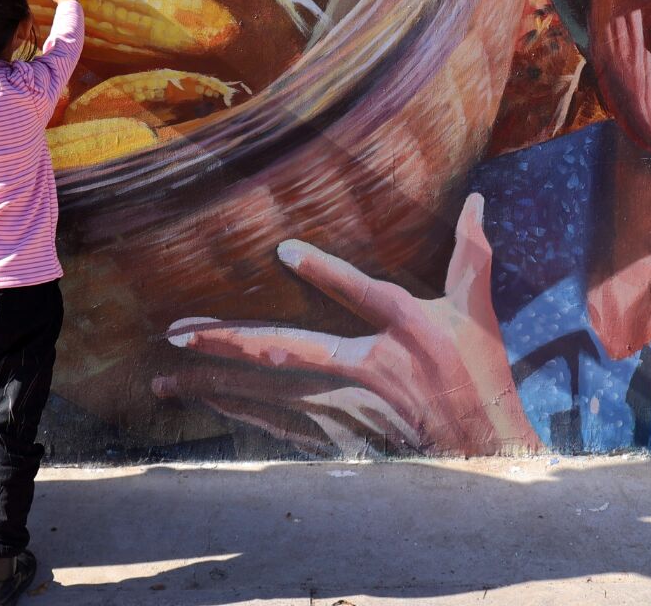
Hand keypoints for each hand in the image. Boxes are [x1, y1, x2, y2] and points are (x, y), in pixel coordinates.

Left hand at [152, 195, 539, 456]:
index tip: (283, 249)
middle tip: (176, 331)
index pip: (363, 293)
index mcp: (407, 329)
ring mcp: (352, 408)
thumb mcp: (478, 311)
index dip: (327, 270)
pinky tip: (209, 404)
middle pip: (291, 352)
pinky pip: (281, 425)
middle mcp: (372, 368)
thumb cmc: (479, 374)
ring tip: (168, 378)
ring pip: (272, 394)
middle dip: (230, 341)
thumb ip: (471, 254)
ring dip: (219, 386)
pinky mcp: (341, 437)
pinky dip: (242, 414)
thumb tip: (478, 200)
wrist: (482, 451)